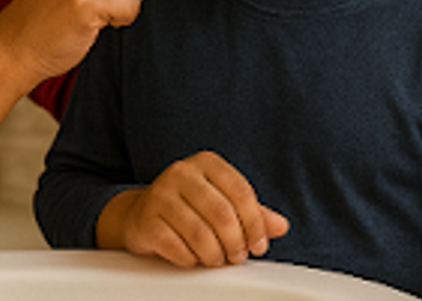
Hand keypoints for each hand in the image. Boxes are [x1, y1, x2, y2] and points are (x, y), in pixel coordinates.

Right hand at [98, 151, 289, 267]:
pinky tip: (193, 257)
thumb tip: (280, 226)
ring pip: (200, 234)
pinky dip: (191, 260)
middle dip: (235, 243)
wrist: (142, 214)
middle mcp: (181, 172)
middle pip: (222, 213)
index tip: (257, 244)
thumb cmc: (189, 207)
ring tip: (216, 258)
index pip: (241, 191)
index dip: (255, 223)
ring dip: (214, 255)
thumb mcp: (222, 202)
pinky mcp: (145, 219)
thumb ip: (252, 213)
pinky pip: (177, 248)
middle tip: (236, 256)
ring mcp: (160, 194)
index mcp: (206, 162)